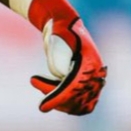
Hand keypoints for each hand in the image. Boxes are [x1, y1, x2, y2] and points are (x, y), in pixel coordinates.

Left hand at [29, 0, 106, 114]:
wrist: (64, 23)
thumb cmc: (60, 27)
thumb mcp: (57, 36)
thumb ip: (58, 55)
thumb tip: (58, 75)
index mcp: (91, 62)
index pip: (74, 87)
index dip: (58, 98)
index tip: (42, 106)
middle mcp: (95, 74)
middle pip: (76, 99)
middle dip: (54, 96)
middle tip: (34, 81)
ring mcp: (91, 81)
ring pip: (76, 103)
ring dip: (57, 100)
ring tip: (37, 82)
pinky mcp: (85, 84)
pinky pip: (76, 102)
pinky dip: (62, 101)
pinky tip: (46, 87)